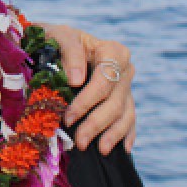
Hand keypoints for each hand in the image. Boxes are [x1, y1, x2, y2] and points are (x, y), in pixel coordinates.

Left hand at [39, 22, 135, 153]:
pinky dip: (126, 134)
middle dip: (96, 124)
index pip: (105, 81)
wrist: (55, 41)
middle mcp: (124, 69)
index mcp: (113, 52)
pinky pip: (130, 119)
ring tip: (98, 150)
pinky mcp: (123, 98)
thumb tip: (76, 80)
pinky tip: (122, 149)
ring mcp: (126, 86)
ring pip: (124, 114)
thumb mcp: (59, 36)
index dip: (87, 102)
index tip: (68, 117)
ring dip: (112, 135)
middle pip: (114, 102)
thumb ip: (70, 52)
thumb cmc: (56, 38)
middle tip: (78, 141)